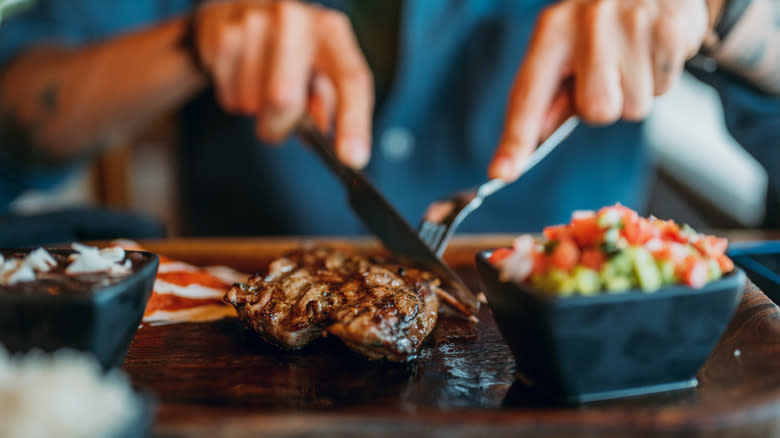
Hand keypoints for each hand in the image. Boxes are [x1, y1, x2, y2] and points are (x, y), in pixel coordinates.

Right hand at [193, 0, 373, 167]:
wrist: (241, 11)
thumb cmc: (290, 52)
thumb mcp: (319, 72)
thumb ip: (328, 105)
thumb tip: (325, 134)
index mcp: (331, 31)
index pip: (351, 79)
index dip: (354, 122)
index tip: (352, 159)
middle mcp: (296, 17)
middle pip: (284, 98)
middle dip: (279, 125)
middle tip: (278, 126)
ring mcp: (255, 19)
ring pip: (251, 101)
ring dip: (255, 109)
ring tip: (260, 86)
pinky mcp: (221, 29)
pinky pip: (227, 94)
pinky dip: (234, 98)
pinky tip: (241, 75)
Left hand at [489, 0, 709, 180]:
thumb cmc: (601, 24)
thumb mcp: (567, 49)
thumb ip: (551, 96)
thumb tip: (535, 139)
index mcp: (552, 32)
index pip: (528, 95)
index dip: (516, 138)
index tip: (501, 173)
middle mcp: (587, 24)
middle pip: (597, 112)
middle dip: (607, 104)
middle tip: (611, 73)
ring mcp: (631, 24)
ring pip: (634, 107)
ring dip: (637, 91)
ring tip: (635, 56)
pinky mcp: (669, 29)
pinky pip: (664, 88)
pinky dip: (662, 77)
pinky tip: (655, 49)